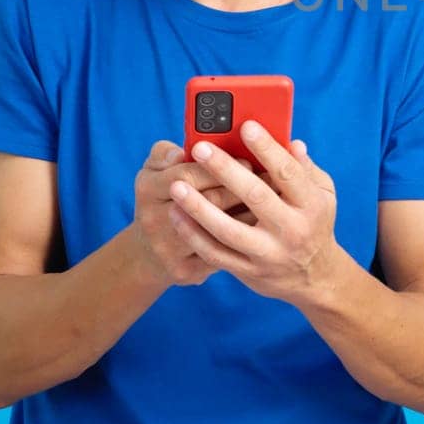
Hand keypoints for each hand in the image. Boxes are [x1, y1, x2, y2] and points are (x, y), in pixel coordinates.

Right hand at [131, 140, 258, 286]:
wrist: (150, 251)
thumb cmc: (161, 197)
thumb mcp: (154, 169)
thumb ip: (167, 152)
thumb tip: (184, 151)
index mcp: (148, 189)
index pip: (189, 174)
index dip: (222, 167)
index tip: (249, 160)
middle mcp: (154, 220)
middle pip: (210, 201)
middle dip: (243, 189)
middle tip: (270, 179)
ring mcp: (168, 250)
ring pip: (220, 232)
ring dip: (251, 214)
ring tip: (275, 201)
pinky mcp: (184, 271)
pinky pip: (222, 256)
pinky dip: (246, 241)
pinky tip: (263, 228)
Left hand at [167, 121, 343, 302]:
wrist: (313, 277)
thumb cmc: (314, 222)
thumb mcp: (323, 194)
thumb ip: (305, 169)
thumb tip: (292, 142)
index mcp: (312, 205)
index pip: (287, 172)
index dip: (267, 149)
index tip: (246, 126)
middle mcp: (291, 230)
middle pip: (256, 196)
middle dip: (226, 171)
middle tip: (201, 149)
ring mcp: (268, 253)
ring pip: (228, 230)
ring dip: (199, 207)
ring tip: (177, 186)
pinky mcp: (249, 271)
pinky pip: (215, 254)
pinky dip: (194, 235)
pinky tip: (177, 215)